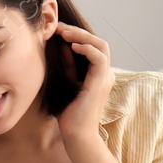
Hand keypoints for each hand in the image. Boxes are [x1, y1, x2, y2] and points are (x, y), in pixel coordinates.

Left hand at [55, 22, 114, 146]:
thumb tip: (63, 46)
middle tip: (58, 26)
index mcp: (97, 74)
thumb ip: (67, 66)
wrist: (76, 135)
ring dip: (81, 36)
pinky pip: (99, 57)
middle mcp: (104, 73)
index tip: (57, 31)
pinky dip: (87, 48)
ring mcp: (105, 77)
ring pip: (101, 46)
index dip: (75, 36)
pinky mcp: (101, 82)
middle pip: (97, 42)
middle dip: (77, 31)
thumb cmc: (69, 114)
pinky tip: (72, 46)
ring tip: (63, 32)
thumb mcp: (66, 83)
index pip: (91, 47)